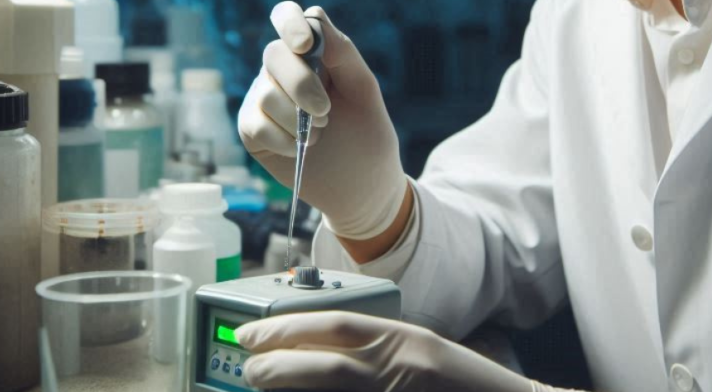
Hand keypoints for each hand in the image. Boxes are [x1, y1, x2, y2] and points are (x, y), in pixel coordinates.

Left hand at [235, 311, 572, 391]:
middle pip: (326, 364)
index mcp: (405, 340)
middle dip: (277, 365)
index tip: (253, 333)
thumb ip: (378, 353)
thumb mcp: (420, 354)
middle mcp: (402, 367)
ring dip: (291, 388)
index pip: (336, 326)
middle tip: (247, 366)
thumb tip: (316, 353)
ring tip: (257, 385)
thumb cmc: (464, 385)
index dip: (287, 327)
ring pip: (334, 387)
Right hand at [238, 2, 407, 240]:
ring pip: (267, 92)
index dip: (290, 24)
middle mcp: (282, 69)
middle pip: (274, 54)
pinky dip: (284, 139)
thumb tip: (315, 20)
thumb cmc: (366, 135)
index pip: (288, 16)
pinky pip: (256, 123)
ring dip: (299, 119)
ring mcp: (263, 97)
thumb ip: (343, 54)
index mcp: (312, 52)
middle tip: (326, 112)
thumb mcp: (364, 91)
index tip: (306, 46)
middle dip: (303, 85)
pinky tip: (300, 148)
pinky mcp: (251, 128)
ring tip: (320, 133)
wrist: (361, 187)